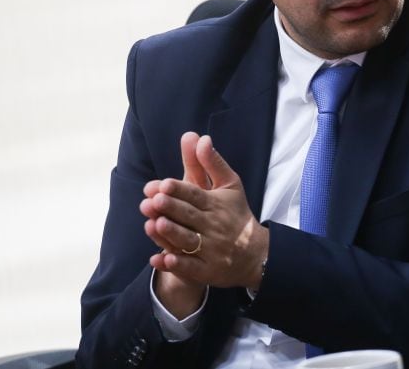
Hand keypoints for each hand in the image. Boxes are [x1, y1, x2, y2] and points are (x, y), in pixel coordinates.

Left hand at [141, 133, 268, 315]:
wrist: (255, 253)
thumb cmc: (236, 214)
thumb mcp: (230, 185)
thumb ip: (212, 162)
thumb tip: (200, 137)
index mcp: (217, 204)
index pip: (196, 195)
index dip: (179, 190)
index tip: (163, 184)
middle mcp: (214, 226)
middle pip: (189, 216)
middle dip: (171, 209)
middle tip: (152, 201)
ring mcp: (211, 250)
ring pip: (188, 241)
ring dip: (171, 234)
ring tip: (155, 224)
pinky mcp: (207, 270)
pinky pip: (189, 268)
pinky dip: (175, 264)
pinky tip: (160, 259)